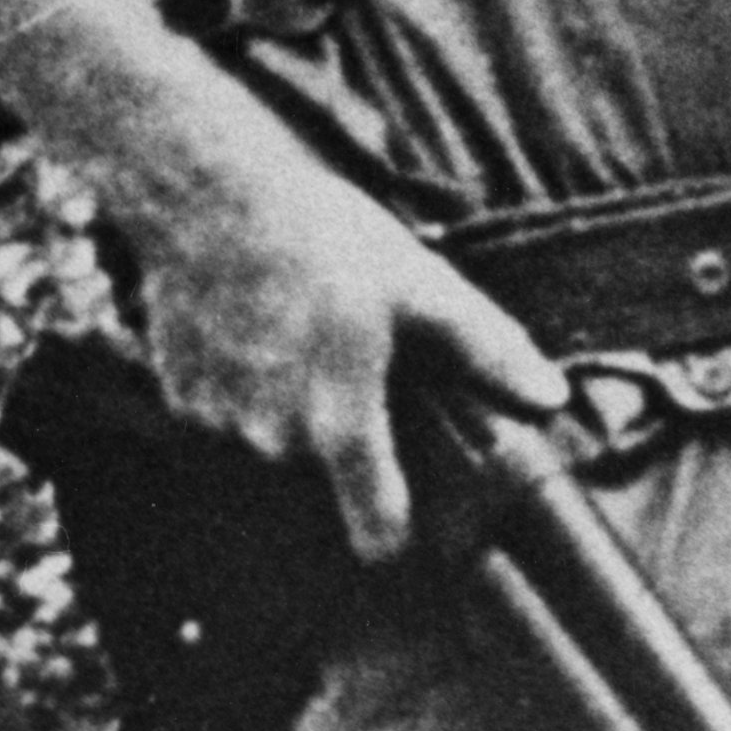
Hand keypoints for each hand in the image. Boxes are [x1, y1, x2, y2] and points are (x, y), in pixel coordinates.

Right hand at [124, 128, 564, 566]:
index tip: (412, 516)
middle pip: (329, 475)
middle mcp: (274, 442)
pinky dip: (246, 387)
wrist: (209, 193)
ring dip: (293, 410)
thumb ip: (487, 351)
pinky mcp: (180, 399)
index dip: (401, 532)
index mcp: (339, 425)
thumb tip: (550, 401)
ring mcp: (219, 425)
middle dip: (347, 434)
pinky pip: (228, 417)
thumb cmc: (324, 238)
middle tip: (358, 365)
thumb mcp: (422, 286)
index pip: (377, 537)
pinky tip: (257, 330)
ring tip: (304, 336)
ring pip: (276, 444)